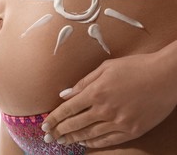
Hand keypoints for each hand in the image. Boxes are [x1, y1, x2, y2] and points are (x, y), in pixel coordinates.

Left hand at [41, 44, 176, 147]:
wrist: (166, 76)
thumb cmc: (135, 67)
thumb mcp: (106, 68)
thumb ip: (83, 82)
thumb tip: (65, 94)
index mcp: (96, 92)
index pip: (68, 109)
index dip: (54, 119)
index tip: (44, 126)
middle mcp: (104, 110)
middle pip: (75, 124)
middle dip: (59, 132)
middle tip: (48, 138)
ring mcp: (119, 122)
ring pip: (90, 134)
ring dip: (73, 138)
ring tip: (62, 141)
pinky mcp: (132, 130)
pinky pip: (108, 140)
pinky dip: (94, 143)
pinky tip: (85, 142)